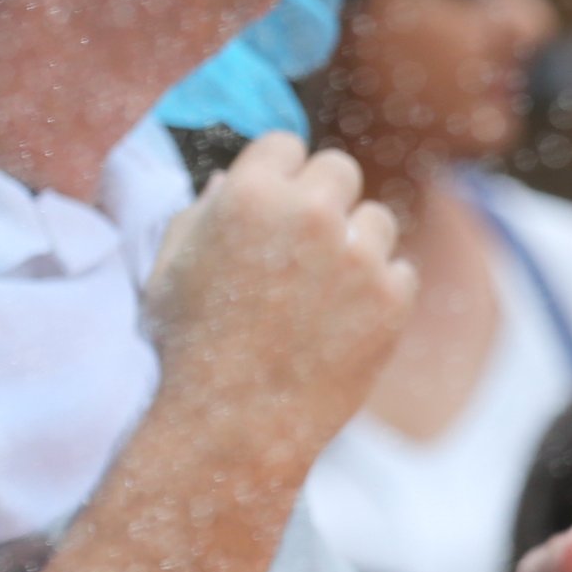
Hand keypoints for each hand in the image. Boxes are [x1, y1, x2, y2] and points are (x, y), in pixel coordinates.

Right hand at [144, 131, 413, 469]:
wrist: (234, 427)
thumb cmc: (188, 350)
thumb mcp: (169, 271)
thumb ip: (200, 215)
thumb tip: (232, 181)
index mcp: (249, 193)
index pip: (287, 144)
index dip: (280, 175)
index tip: (276, 206)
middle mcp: (310, 213)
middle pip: (340, 170)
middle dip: (324, 200)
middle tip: (304, 247)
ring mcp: (358, 255)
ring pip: (377, 219)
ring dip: (357, 244)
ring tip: (323, 292)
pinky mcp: (394, 298)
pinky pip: (401, 271)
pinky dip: (381, 293)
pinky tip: (345, 323)